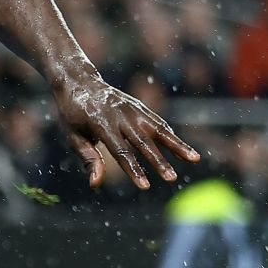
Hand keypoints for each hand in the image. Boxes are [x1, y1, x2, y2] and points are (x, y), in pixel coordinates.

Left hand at [51, 75, 199, 189]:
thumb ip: (88, 158)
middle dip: (158, 161)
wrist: (78, 81)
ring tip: (195, 159)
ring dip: (177, 144)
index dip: (133, 169)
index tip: (145, 186)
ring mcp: (132, 108)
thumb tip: (95, 184)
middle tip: (171, 178)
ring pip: (159, 128)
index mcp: (100, 123)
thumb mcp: (73, 136)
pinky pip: (158, 122)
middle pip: (143, 141)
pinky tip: (183, 149)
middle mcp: (120, 115)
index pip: (120, 151)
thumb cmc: (73, 114)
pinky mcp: (139, 106)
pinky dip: (171, 135)